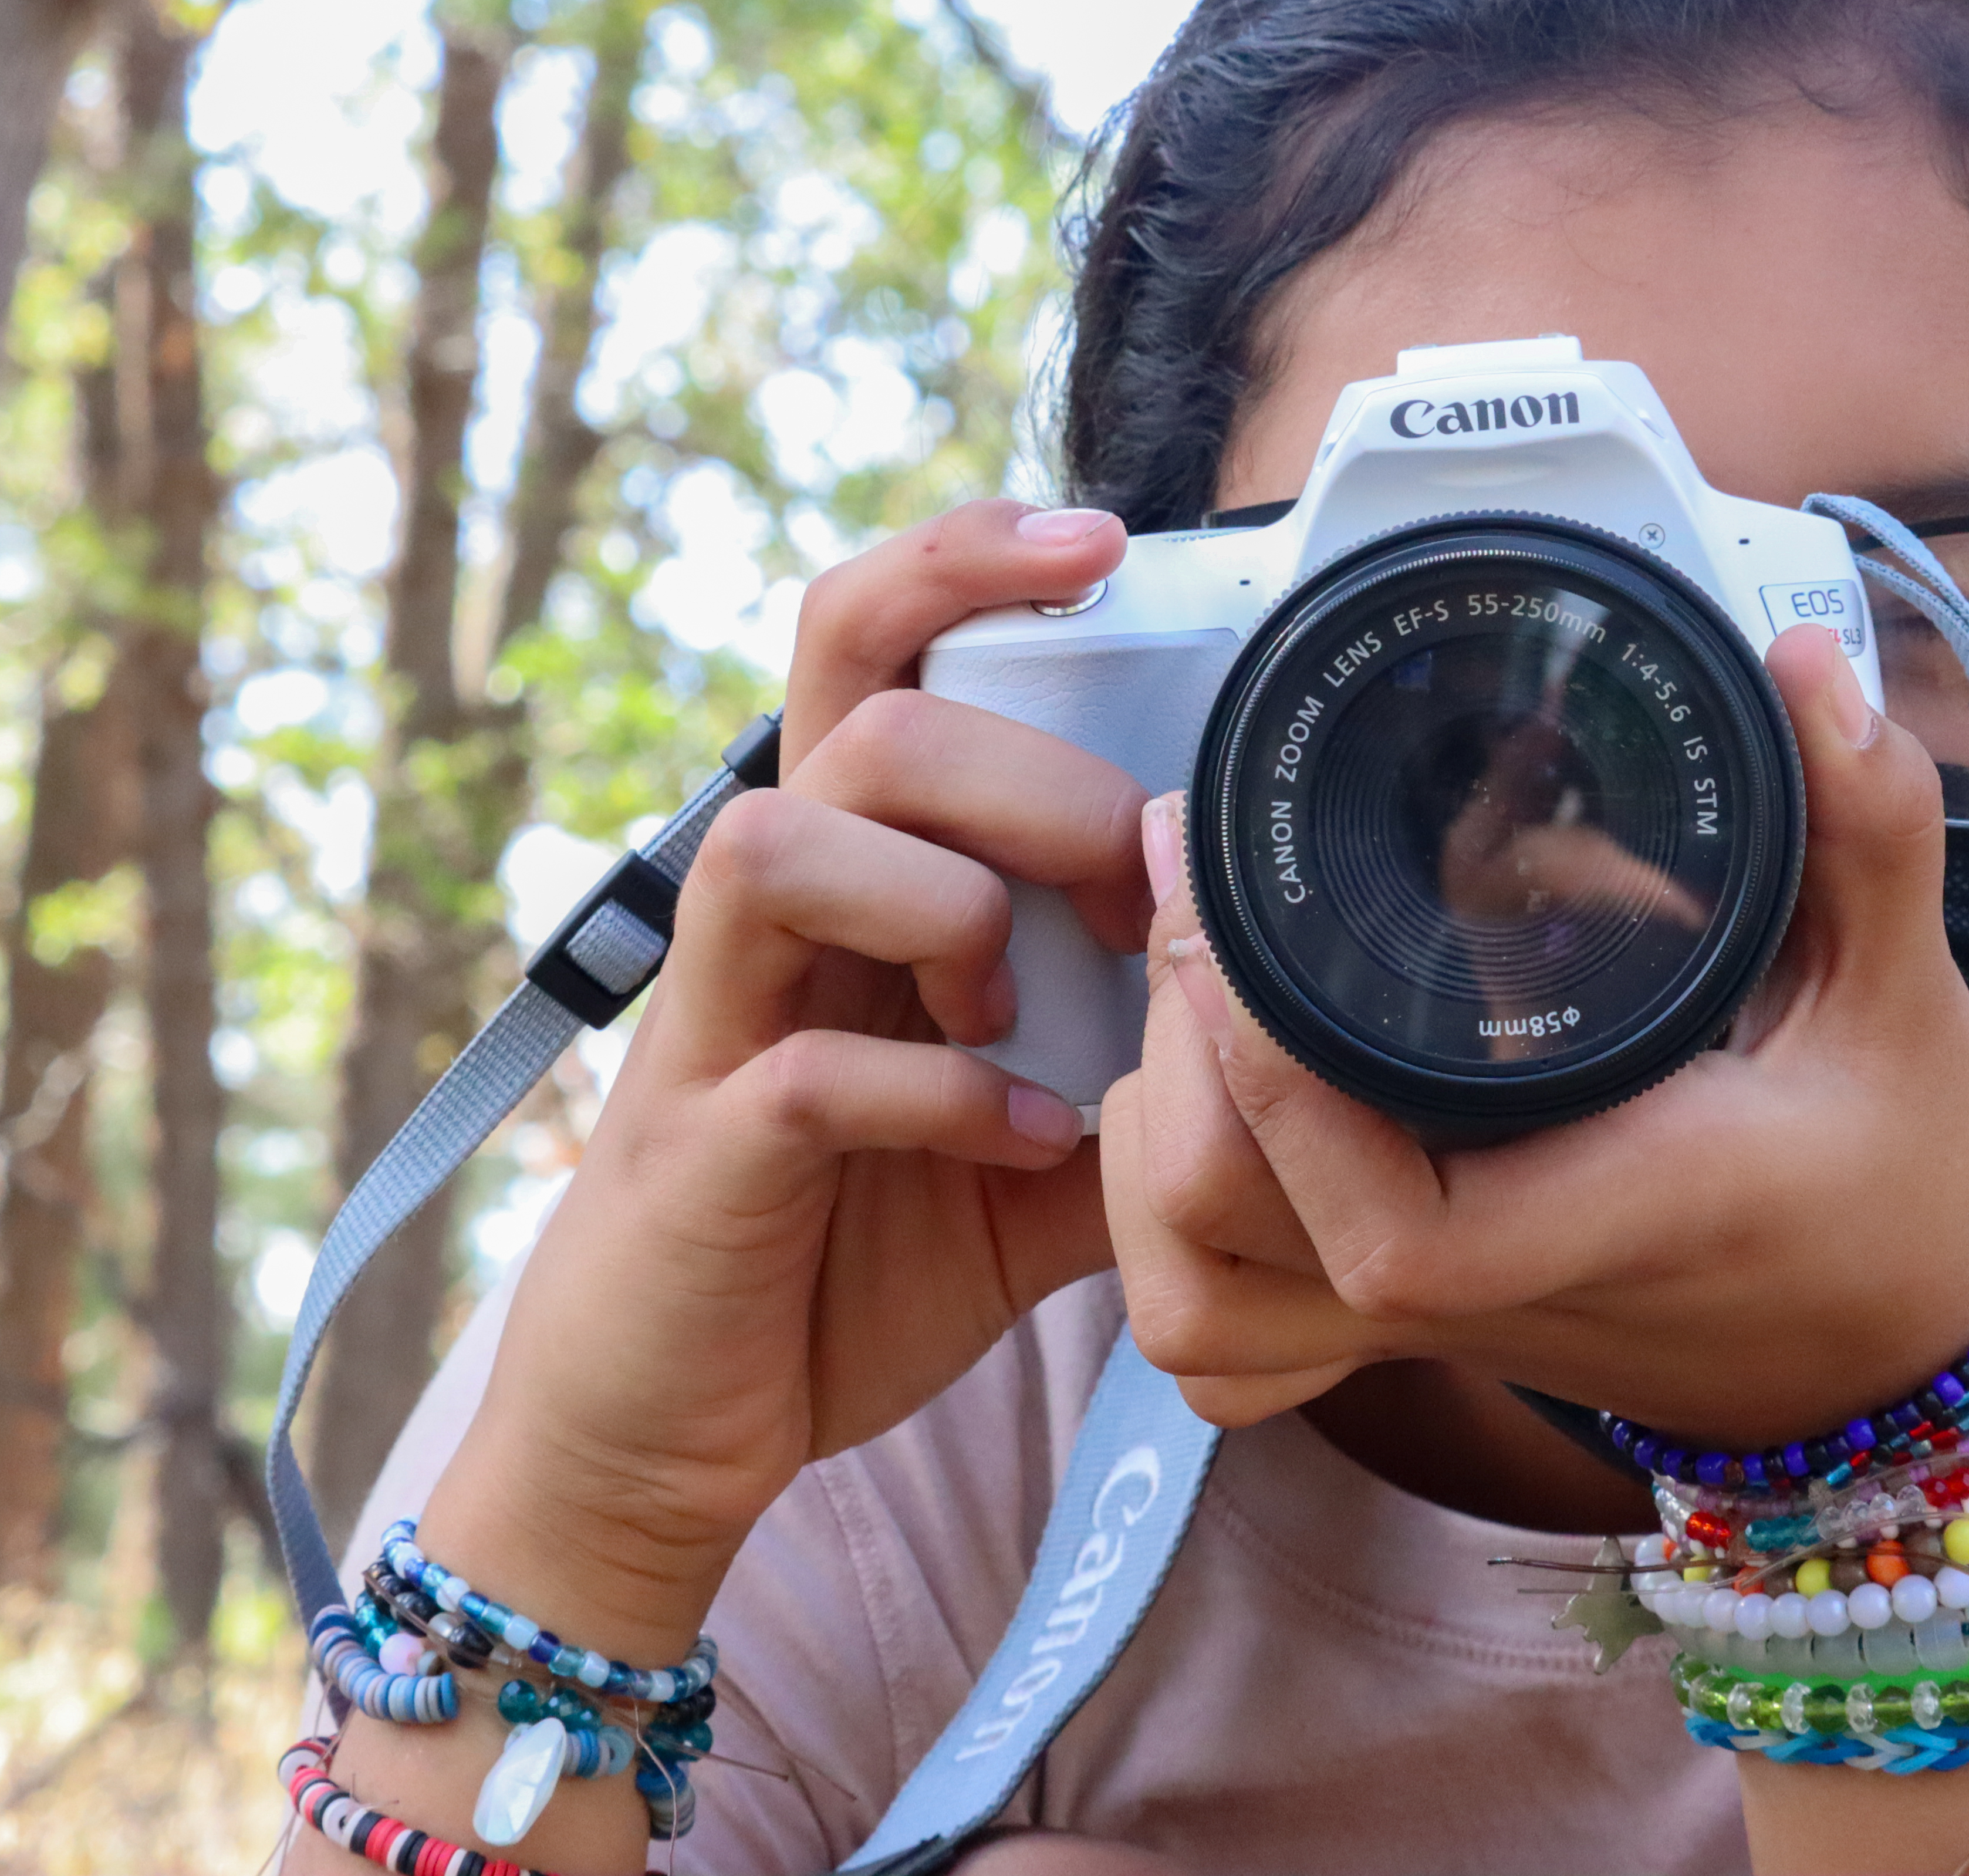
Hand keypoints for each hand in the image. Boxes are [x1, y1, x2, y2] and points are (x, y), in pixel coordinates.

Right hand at [425, 498, 1144, 1649]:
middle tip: (1122, 890)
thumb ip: (1138, 1070)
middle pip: (866, 723)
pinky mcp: (695, 1149)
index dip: (964, 559)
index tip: (1102, 541)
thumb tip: (1296, 1020)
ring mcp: (715, 1024)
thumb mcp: (1034, 1150)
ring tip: (1013, 1007)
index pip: (869, 643)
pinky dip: (939, 1098)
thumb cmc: (846, 1253)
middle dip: (1030, 782)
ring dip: (938, 907)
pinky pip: (805, 1073)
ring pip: (779, 838)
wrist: (672, 1428)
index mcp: (843, 875)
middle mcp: (765, 919)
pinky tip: (1019, 1142)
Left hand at [1102, 622, 1968, 1444]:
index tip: (1236, 913)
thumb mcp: (1906, 1003)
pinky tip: (1201, 1109)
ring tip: (1193, 983)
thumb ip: (1868, 833)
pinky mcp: (1401, 1322)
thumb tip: (1803, 675)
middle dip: (1180, 1050)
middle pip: (1235, 1238)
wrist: (1886, 1366)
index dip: (1276, 1088)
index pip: (1390, 1228)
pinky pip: (1227, 1337)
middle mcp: (1493, 1286)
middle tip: (1193, 875)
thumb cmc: (1892, 1190)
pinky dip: (1175, 1239)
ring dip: (1158, 1142)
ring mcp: (1430, 1321)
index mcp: (1610, 1214)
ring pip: (1202, 1301)